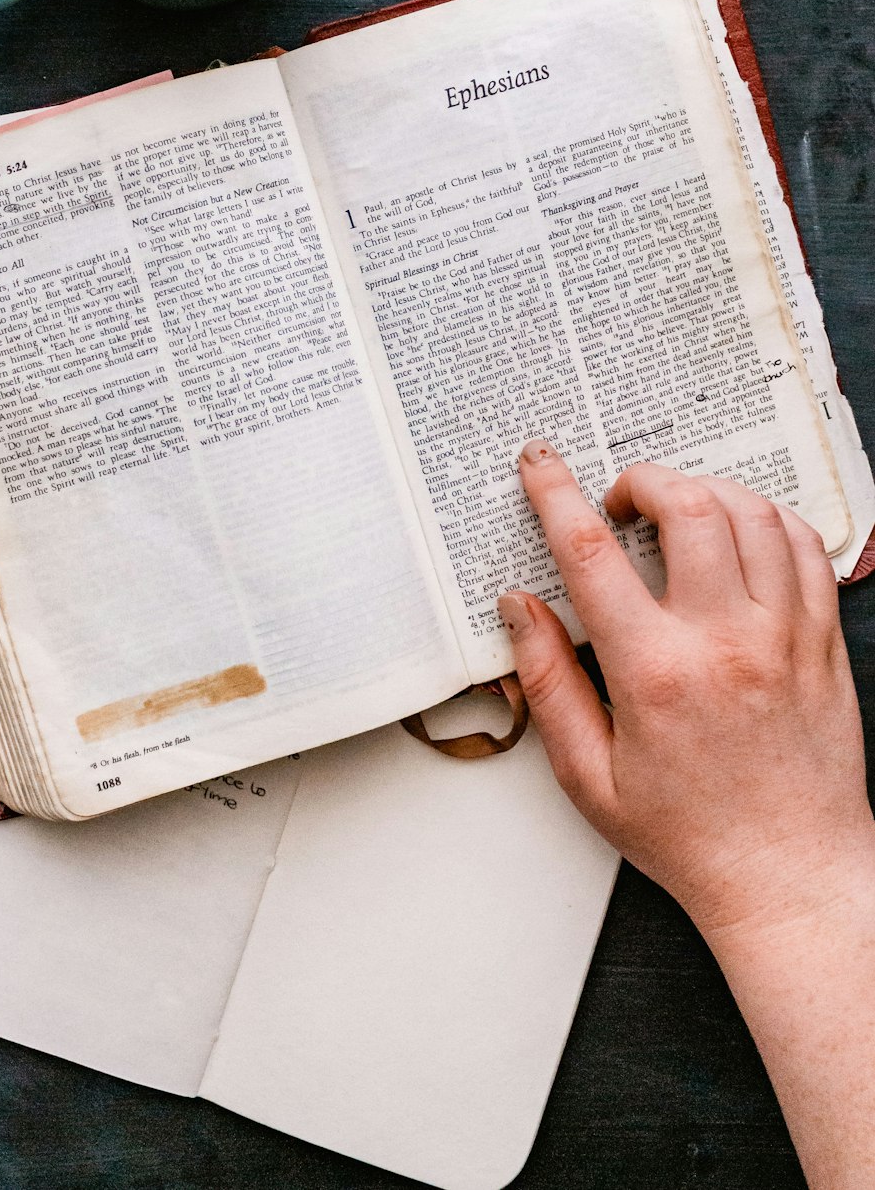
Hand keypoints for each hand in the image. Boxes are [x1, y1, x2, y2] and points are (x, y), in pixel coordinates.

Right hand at [498, 441, 873, 940]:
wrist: (791, 878)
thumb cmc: (691, 837)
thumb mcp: (587, 775)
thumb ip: (547, 682)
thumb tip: (519, 609)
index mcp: (656, 674)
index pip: (593, 554)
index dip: (556, 494)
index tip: (541, 464)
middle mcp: (726, 643)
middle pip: (687, 506)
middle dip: (641, 479)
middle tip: (620, 501)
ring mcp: (785, 637)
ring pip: (752, 513)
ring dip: (705, 493)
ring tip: (678, 514)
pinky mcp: (824, 642)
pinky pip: (806, 546)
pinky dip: (769, 520)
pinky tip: (741, 536)